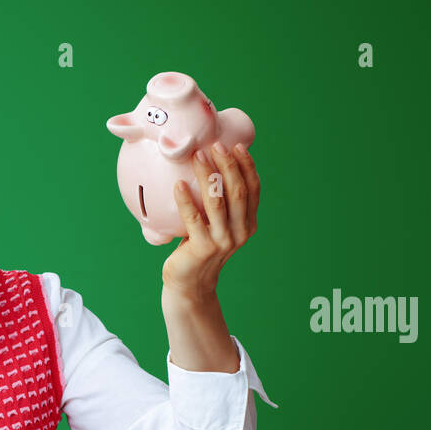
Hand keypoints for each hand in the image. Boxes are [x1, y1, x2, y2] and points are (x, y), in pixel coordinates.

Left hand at [161, 141, 259, 307]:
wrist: (189, 284)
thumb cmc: (199, 248)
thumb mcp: (216, 224)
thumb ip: (220, 203)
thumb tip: (211, 165)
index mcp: (248, 224)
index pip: (253, 189)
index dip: (246, 166)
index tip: (235, 146)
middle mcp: (240, 232)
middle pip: (237, 191)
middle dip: (227, 164)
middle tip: (214, 145)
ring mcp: (222, 241)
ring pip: (217, 201)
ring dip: (207, 175)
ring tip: (196, 156)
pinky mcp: (202, 248)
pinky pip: (193, 218)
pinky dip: (185, 199)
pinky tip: (178, 184)